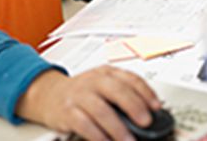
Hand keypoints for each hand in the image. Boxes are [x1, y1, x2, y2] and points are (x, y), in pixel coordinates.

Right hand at [16, 66, 161, 140]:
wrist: (49, 93)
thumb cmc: (82, 91)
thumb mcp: (103, 84)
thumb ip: (123, 93)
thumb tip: (148, 112)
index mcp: (106, 73)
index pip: (130, 78)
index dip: (146, 92)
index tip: (157, 107)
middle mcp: (94, 81)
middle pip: (117, 90)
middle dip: (133, 106)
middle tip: (146, 121)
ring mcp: (80, 96)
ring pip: (101, 110)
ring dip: (117, 127)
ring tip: (128, 140)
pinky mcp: (68, 112)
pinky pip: (84, 124)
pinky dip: (97, 135)